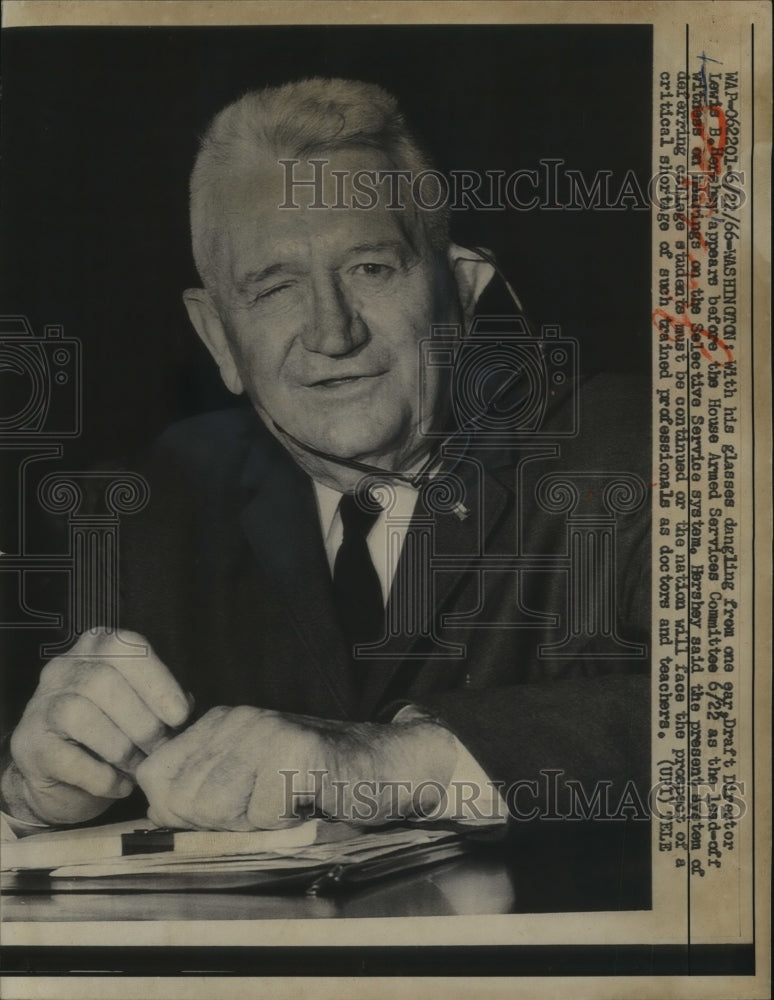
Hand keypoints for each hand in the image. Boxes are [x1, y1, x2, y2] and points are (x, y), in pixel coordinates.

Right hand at [3, 629, 191, 825]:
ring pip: (81, 715)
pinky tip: (120, 786)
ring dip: (122, 748)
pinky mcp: (31, 746)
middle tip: (161, 749)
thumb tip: (186, 705)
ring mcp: (41, 705)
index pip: (127, 646)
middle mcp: (64, 668)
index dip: (158, 680)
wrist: (61, 776)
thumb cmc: (111, 732)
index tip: (180, 715)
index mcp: (96, 648)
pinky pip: (69, 759)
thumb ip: (162, 699)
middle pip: (104, 681)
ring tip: (139, 767)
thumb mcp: (140, 705)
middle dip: (142, 721)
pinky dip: (103, 777)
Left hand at [136, 706, 456, 830]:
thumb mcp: (245, 780)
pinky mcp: (295, 752)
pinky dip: (282, 824)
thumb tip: (156, 808)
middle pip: (181, 798)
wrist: (379, 767)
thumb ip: (198, 789)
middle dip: (214, 823)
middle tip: (261, 808)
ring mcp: (266, 731)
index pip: (155, 776)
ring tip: (281, 806)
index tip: (222, 811)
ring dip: (248, 824)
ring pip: (215, 807)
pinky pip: (261, 814)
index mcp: (218, 721)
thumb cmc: (310, 782)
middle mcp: (237, 718)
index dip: (177, 810)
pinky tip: (305, 803)